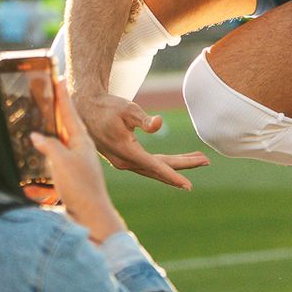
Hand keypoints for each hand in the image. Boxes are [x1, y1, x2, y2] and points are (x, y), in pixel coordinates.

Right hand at [31, 80, 127, 243]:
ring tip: (48, 114)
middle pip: (67, 123)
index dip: (63, 97)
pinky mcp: (72, 175)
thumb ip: (49, 146)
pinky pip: (60, 154)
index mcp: (81, 142)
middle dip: (59, 108)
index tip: (59, 78)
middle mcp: (80, 150)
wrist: (91, 216)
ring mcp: (77, 162)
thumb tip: (36, 136)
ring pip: (64, 138)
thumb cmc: (79, 188)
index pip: (70, 114)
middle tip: (52, 91)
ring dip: (55, 125)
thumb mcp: (62, 162)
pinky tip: (47, 147)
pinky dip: (53, 146)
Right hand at [70, 86, 209, 190]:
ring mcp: (123, 162)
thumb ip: (143, 119)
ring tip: (200, 158)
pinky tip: (177, 160)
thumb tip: (159, 124)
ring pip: (155, 167)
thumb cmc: (107, 107)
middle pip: (160, 167)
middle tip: (206, 160)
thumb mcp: (127, 109)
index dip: (173, 175)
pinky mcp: (123, 158)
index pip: (155, 166)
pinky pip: (148, 164)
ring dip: (177, 163)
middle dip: (184, 165)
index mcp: (127, 152)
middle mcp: (125, 162)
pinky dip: (164, 162)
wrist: (85, 109)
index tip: (188, 185)